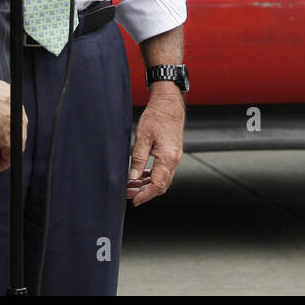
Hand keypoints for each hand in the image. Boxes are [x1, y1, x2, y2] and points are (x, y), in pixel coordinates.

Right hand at [0, 72, 25, 153]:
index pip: (11, 115)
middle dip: (5, 139)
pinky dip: (3, 163)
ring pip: (14, 142)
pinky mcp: (8, 138)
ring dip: (5, 152)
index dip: (2, 125)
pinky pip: (9, 155)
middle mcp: (17, 110)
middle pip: (15, 129)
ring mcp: (15, 124)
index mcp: (11, 96)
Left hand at [126, 83, 184, 205]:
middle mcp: (174, 159)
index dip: (145, 195)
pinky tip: (142, 175)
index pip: (157, 185)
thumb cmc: (156, 116)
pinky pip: (165, 170)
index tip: (134, 200)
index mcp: (167, 157)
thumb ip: (138, 159)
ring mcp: (175, 156)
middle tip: (129, 194)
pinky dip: (154, 176)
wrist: (169, 103)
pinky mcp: (173, 153)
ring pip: (163, 179)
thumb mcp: (143, 137)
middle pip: (162, 185)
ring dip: (149, 185)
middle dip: (145, 192)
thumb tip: (132, 178)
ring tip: (133, 185)